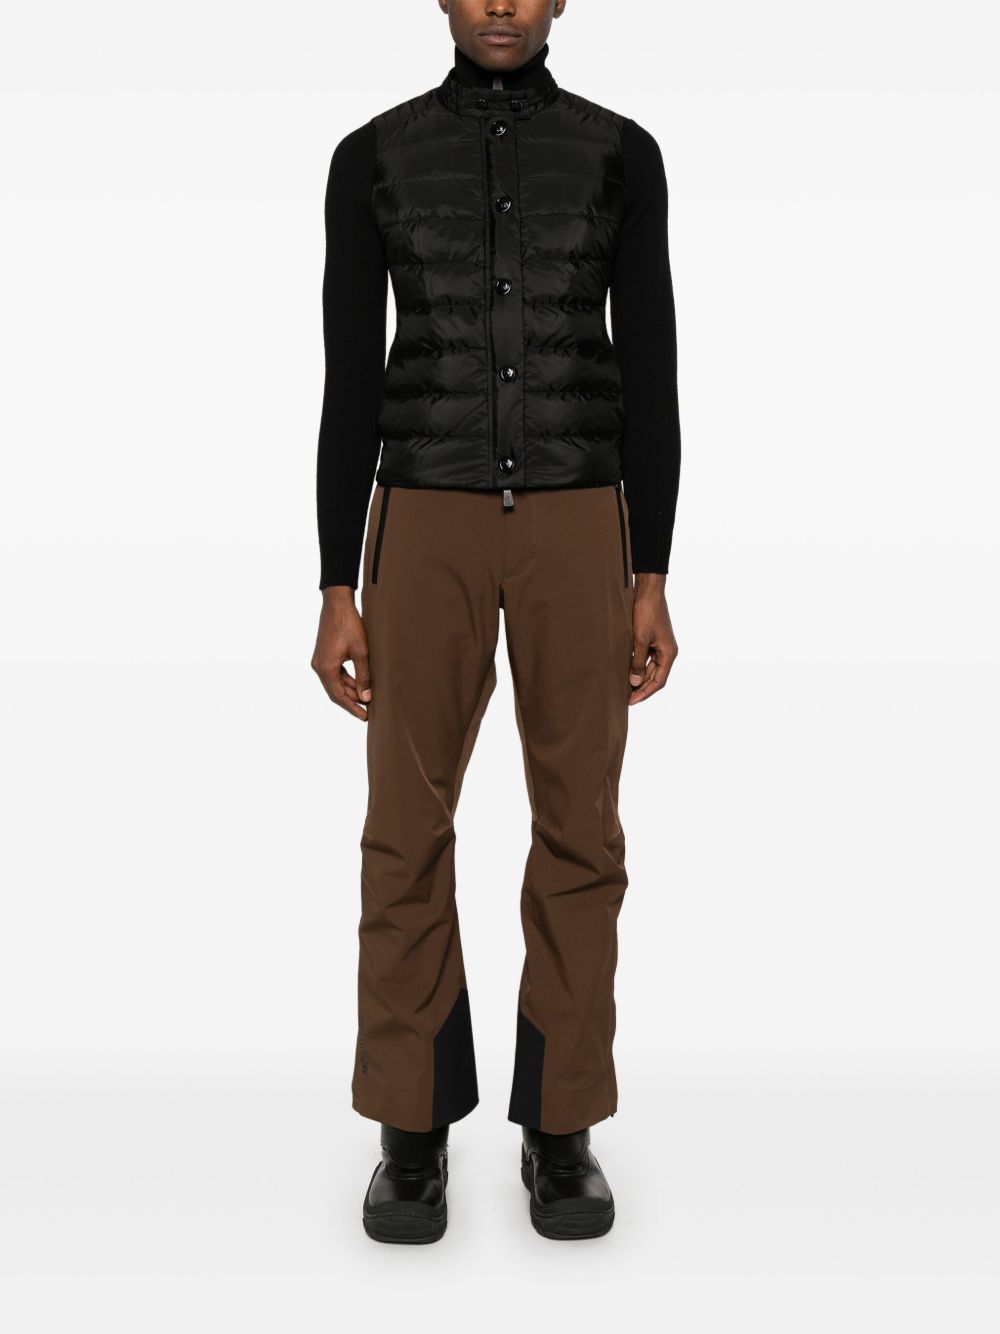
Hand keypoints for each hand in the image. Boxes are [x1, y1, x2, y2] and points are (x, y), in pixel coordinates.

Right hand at [311, 586, 371, 719]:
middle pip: (336, 692)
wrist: (337, 604)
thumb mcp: (361, 652)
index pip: (339, 696)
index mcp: (326, 668)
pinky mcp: (323, 655)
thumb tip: (366, 697)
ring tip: (366, 699)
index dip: (353, 708)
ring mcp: (320, 660)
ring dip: (350, 691)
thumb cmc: (349, 625)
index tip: (365, 716)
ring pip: (335, 683)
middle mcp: (319, 666)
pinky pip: (334, 674)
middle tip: (367, 711)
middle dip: (352, 702)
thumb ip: (364, 676)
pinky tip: (358, 684)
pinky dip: (346, 680)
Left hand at [628, 573, 677, 704]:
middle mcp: (668, 651)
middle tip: (626, 699)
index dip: (645, 692)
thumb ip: (638, 662)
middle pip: (656, 677)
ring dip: (640, 679)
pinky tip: (628, 671)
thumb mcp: (640, 639)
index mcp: (669, 653)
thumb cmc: (646, 613)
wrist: (648, 591)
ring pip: (651, 669)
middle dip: (642, 688)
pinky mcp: (654, 640)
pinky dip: (638, 667)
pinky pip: (647, 659)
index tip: (631, 701)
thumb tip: (634, 682)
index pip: (659, 681)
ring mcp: (661, 645)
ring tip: (626, 688)